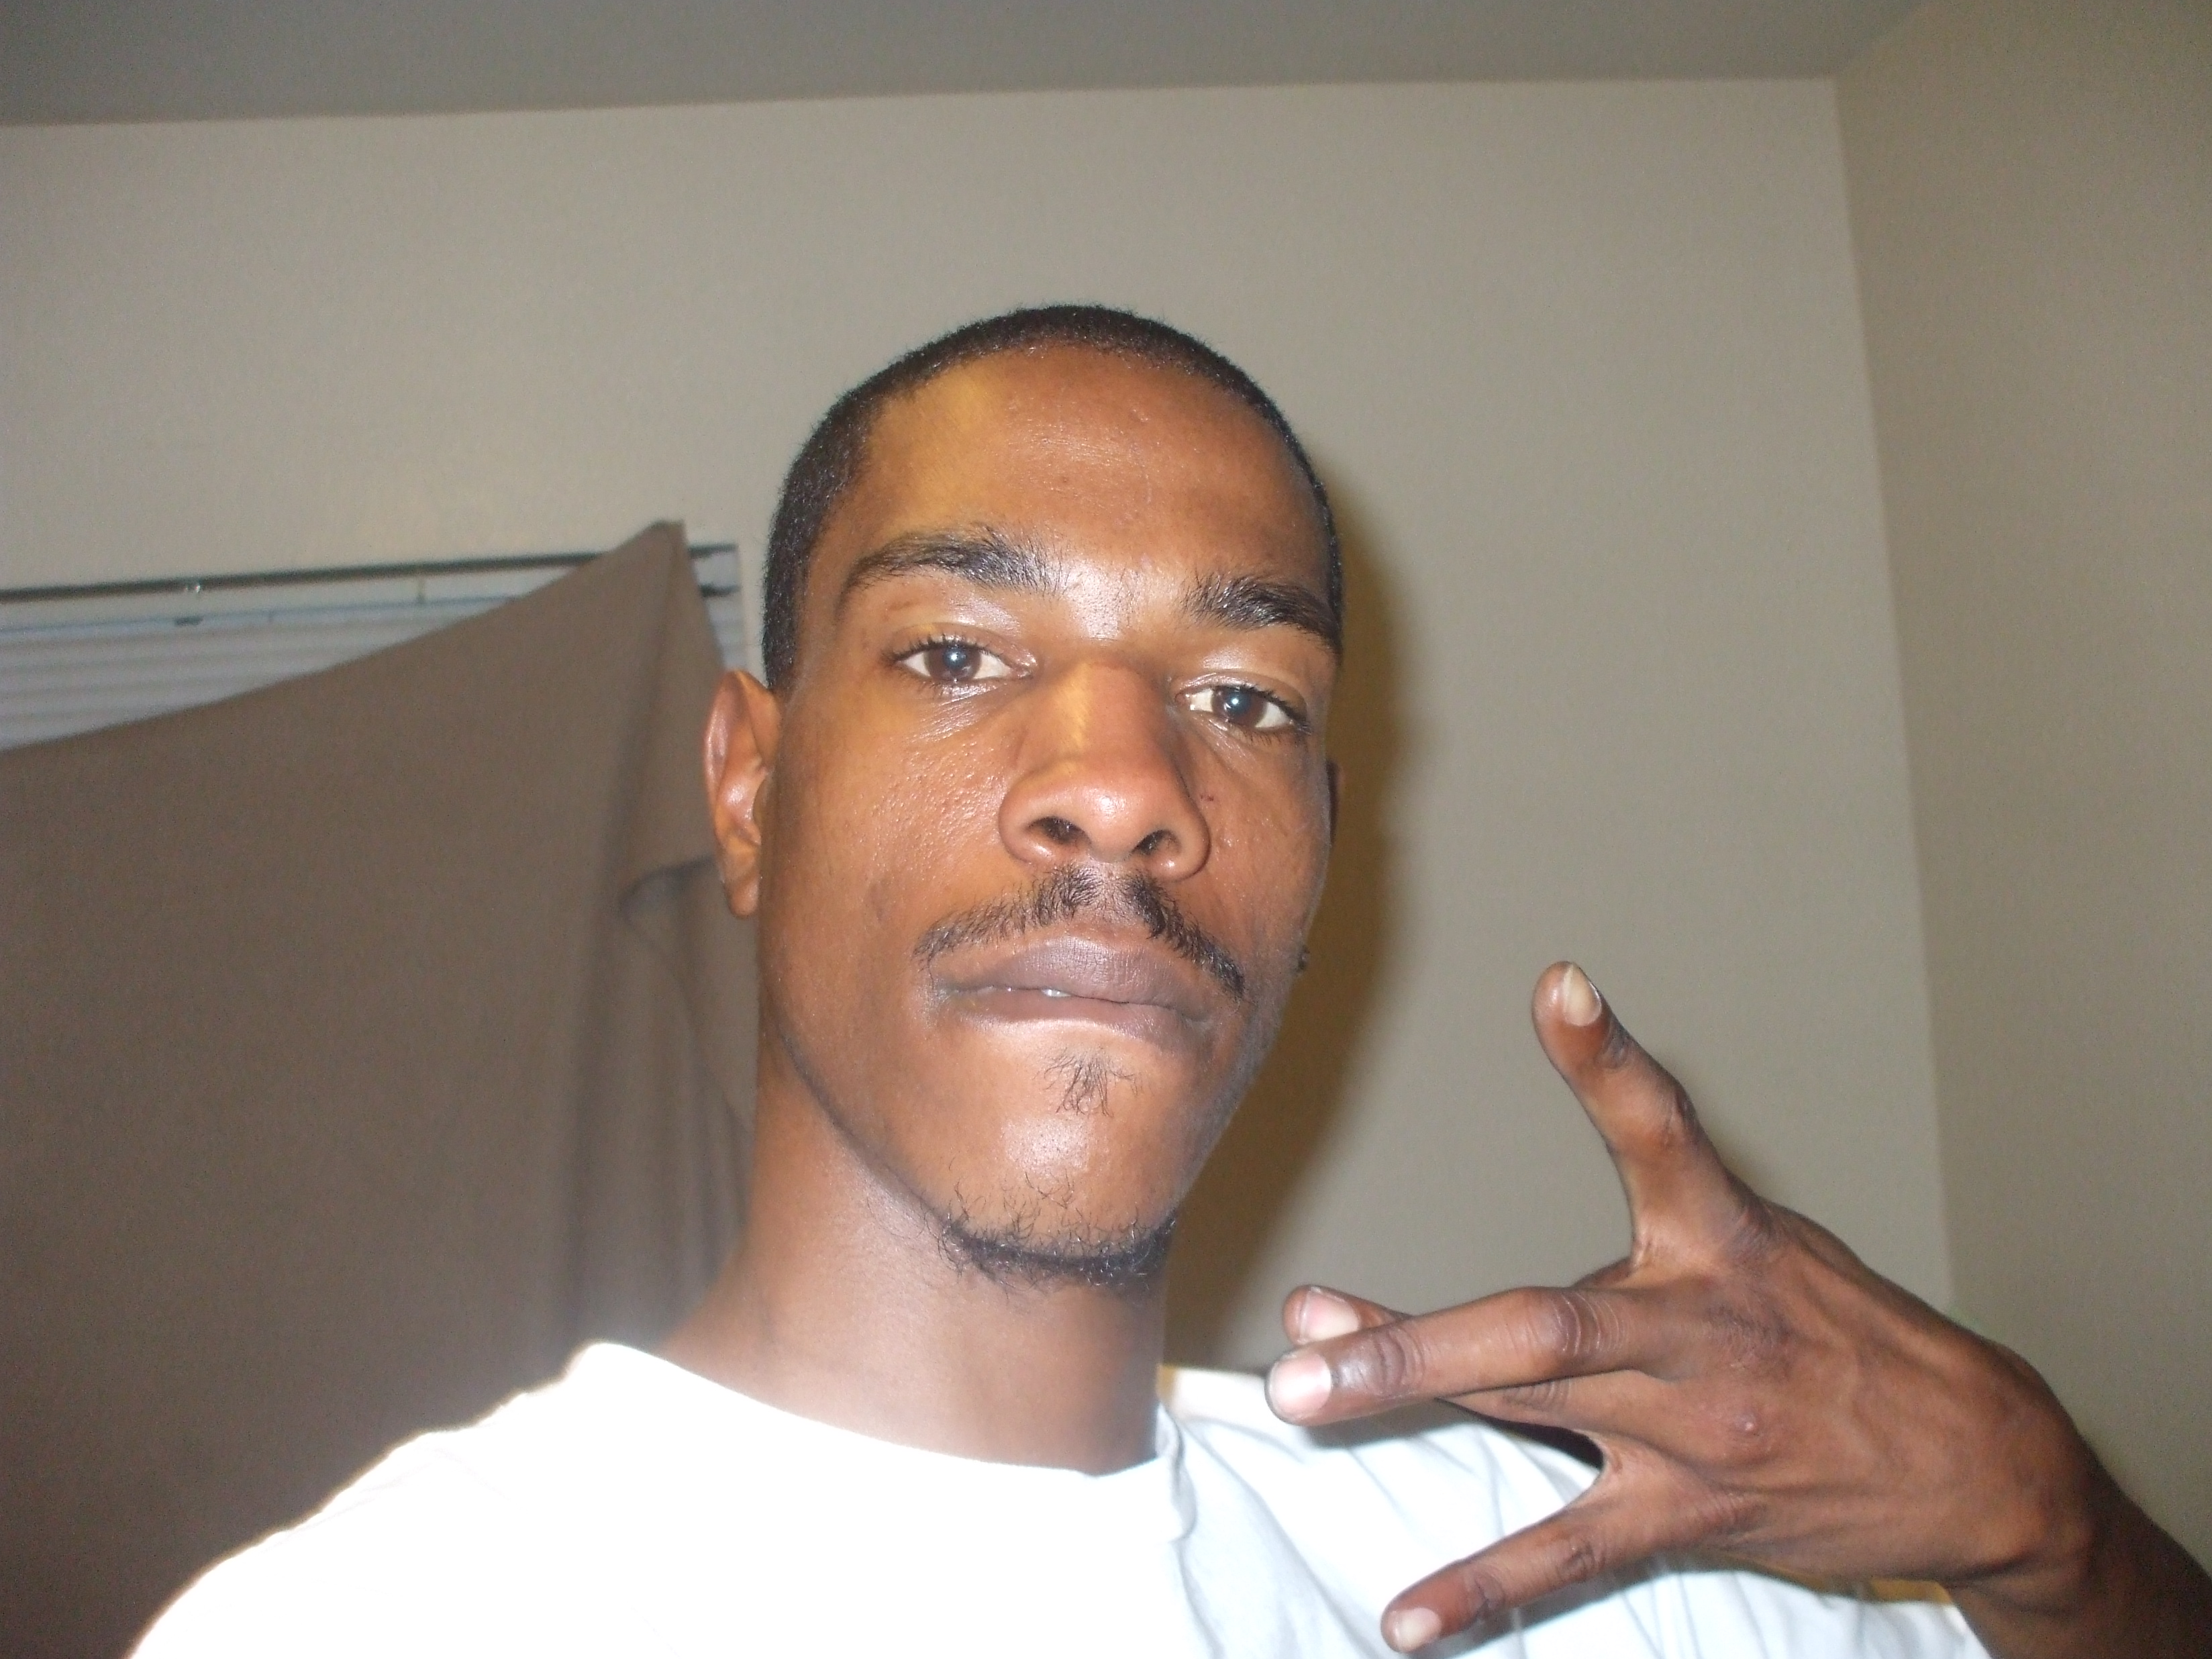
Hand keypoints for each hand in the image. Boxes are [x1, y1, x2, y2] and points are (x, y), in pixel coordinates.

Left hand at [1264, 964, 2211, 1656]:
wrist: (1977, 1459)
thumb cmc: (1844, 1331)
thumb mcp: (1766, 1241)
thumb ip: (1642, 1236)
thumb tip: (1501, 1276)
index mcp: (1721, 1238)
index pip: (1663, 1132)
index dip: (1609, 1061)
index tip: (1559, 989)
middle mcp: (1698, 1328)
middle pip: (1544, 1319)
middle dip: (1419, 1328)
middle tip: (1307, 1321)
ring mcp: (1691, 1427)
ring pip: (1530, 1408)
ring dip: (1411, 1396)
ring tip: (1302, 1395)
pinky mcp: (1693, 1512)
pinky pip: (1571, 1554)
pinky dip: (1483, 1588)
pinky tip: (1407, 1621)